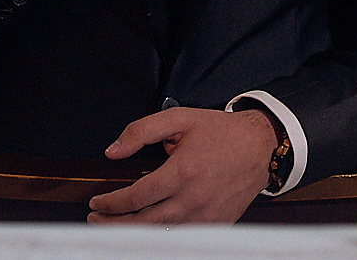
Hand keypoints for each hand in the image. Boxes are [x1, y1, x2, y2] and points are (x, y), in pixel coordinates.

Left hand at [88, 107, 275, 223]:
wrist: (260, 145)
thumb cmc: (222, 132)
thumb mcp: (180, 118)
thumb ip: (143, 130)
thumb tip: (114, 151)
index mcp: (182, 172)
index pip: (136, 197)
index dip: (111, 203)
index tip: (97, 203)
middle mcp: (192, 198)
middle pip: (142, 223)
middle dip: (114, 224)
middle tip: (97, 221)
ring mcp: (204, 216)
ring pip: (160, 234)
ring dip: (134, 233)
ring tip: (117, 226)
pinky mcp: (215, 226)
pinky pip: (182, 237)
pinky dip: (162, 236)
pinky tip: (149, 230)